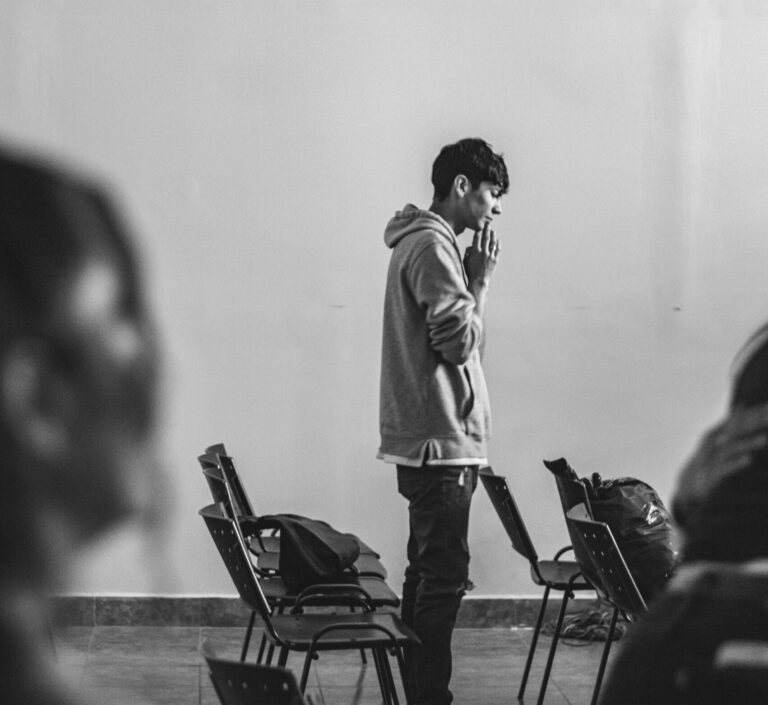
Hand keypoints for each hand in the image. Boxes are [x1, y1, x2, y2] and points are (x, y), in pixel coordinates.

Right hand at [464, 221, 499, 287]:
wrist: (479, 281)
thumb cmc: (471, 272)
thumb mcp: (466, 261)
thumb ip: (468, 253)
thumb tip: (471, 247)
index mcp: (475, 252)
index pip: (477, 239)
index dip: (478, 233)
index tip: (479, 229)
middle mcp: (483, 252)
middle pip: (486, 238)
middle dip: (487, 230)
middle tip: (488, 224)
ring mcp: (490, 256)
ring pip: (493, 243)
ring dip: (493, 236)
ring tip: (493, 231)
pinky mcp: (495, 260)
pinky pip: (497, 250)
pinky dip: (497, 244)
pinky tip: (498, 240)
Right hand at [672, 404, 767, 524]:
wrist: (689, 483)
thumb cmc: (709, 458)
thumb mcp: (717, 438)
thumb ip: (731, 422)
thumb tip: (742, 405)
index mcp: (718, 432)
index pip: (739, 419)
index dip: (754, 413)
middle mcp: (714, 441)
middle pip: (735, 430)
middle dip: (753, 423)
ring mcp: (712, 457)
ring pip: (732, 448)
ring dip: (748, 443)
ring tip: (765, 439)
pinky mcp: (711, 473)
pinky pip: (725, 467)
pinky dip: (736, 463)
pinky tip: (749, 459)